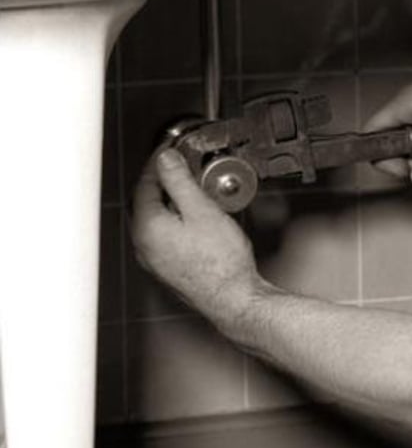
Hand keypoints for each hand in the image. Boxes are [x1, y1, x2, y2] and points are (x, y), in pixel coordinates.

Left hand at [131, 147, 267, 328]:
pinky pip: (162, 233)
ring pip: (153, 218)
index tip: (168, 149)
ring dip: (167, 199)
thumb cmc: (220, 262)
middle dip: (160, 179)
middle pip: (145, 201)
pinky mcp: (166, 266)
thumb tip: (165, 159)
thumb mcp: (202, 210)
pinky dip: (172, 218)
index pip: (144, 183)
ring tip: (190, 187)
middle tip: (179, 163)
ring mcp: (153, 258)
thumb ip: (179, 181)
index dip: (158, 161)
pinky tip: (193, 216)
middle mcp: (143, 245)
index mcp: (147, 227)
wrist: (232, 298)